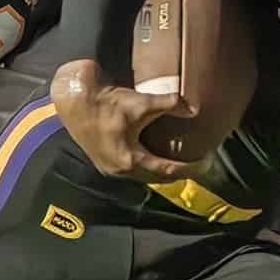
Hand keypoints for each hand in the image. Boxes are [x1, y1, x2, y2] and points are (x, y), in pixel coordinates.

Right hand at [50, 60, 203, 183]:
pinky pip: (131, 170)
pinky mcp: (103, 161)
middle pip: (155, 178)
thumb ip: (167, 104)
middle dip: (176, 173)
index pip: (167, 170)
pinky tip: (152, 156)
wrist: (75, 101)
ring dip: (160, 171)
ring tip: (177, 162)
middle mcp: (120, 169)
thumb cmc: (105, 104)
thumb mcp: (139, 103)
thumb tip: (192, 107)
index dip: (188, 168)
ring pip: (142, 175)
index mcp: (130, 160)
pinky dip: (145, 165)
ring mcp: (110, 168)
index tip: (204, 164)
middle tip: (195, 165)